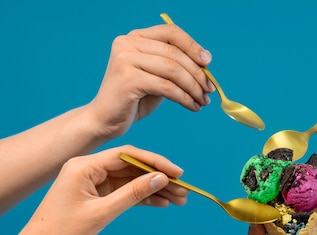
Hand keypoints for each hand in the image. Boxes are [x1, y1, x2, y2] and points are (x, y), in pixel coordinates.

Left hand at [9, 145, 187, 234]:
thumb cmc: (61, 233)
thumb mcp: (102, 213)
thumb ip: (133, 194)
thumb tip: (160, 178)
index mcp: (83, 166)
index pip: (127, 155)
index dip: (155, 163)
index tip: (177, 174)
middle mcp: (87, 169)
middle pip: (132, 168)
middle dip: (158, 178)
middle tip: (183, 190)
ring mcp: (92, 183)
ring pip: (130, 181)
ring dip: (153, 189)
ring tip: (178, 199)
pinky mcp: (94, 196)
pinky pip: (123, 193)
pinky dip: (141, 198)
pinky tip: (161, 203)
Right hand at [87, 23, 214, 140]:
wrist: (106, 120)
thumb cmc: (134, 99)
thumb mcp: (157, 76)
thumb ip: (175, 66)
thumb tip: (206, 62)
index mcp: (135, 37)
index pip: (170, 33)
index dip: (192, 46)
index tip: (208, 62)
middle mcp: (127, 44)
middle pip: (175, 53)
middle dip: (197, 73)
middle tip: (210, 90)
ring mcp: (125, 60)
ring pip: (173, 70)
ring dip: (193, 87)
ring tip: (203, 101)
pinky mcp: (128, 80)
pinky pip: (166, 87)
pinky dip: (184, 98)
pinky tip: (193, 106)